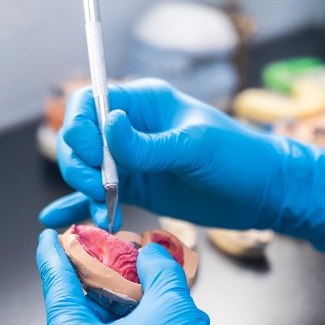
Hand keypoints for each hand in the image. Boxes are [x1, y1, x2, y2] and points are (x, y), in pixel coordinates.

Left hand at [36, 229, 324, 324]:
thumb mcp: (172, 307)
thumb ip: (157, 269)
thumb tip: (151, 253)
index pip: (56, 286)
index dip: (55, 255)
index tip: (48, 237)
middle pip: (80, 314)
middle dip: (109, 288)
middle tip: (128, 266)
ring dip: (127, 318)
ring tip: (163, 305)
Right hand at [39, 78, 324, 250]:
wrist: (265, 193)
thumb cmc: (240, 158)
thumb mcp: (194, 148)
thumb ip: (147, 144)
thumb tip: (107, 125)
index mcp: (145, 103)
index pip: (90, 103)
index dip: (80, 128)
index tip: (94, 156)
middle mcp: (132, 128)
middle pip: (81, 140)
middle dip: (80, 166)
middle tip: (99, 190)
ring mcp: (132, 160)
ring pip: (87, 170)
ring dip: (82, 191)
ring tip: (100, 212)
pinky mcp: (137, 188)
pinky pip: (99, 196)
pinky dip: (79, 207)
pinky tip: (59, 221)